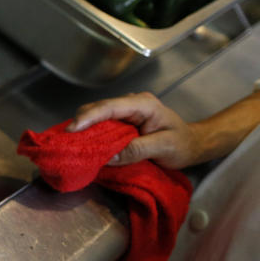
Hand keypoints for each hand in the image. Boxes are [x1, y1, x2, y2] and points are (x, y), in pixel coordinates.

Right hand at [66, 92, 201, 168]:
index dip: (89, 117)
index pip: (110, 107)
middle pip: (98, 109)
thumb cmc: (183, 144)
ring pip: (96, 116)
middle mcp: (131, 103)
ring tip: (71, 143)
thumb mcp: (164, 148)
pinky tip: (82, 143)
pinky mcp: (120, 121)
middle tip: (67, 141)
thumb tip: (108, 156)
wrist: (193, 144)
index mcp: (143, 104)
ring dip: (83, 129)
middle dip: (81, 123)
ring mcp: (124, 111)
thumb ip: (137, 150)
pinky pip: (100, 124)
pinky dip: (89, 134)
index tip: (72, 129)